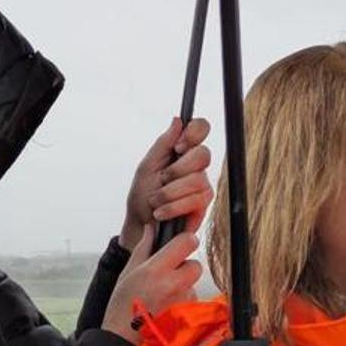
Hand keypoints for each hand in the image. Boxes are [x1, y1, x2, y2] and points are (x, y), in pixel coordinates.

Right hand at [102, 224, 202, 344]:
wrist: (124, 338)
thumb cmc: (122, 305)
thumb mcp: (128, 272)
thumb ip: (144, 248)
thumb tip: (151, 230)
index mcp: (157, 269)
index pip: (187, 242)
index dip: (185, 241)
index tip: (180, 244)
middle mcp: (174, 284)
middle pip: (196, 264)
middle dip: (185, 266)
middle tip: (168, 274)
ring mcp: (183, 300)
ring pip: (192, 283)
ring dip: (182, 285)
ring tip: (161, 296)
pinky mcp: (189, 313)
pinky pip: (191, 298)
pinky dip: (182, 300)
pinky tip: (166, 306)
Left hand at [120, 117, 212, 250]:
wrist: (141, 224)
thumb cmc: (143, 195)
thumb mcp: (147, 166)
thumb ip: (163, 144)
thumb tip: (177, 121)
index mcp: (183, 152)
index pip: (201, 128)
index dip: (194, 133)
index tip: (178, 147)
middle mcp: (197, 167)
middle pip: (203, 155)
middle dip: (177, 169)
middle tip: (162, 179)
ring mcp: (203, 186)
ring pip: (197, 180)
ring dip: (170, 192)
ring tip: (157, 201)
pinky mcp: (203, 206)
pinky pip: (195, 200)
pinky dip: (173, 206)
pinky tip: (162, 212)